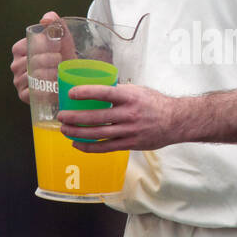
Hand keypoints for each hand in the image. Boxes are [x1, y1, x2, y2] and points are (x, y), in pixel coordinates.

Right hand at [11, 10, 63, 104]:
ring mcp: (18, 81)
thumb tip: (45, 20)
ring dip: (48, 75)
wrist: (70, 76)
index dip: (43, 47)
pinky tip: (54, 87)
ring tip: (59, 73)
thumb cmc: (63, 54)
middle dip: (48, 60)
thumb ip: (55, 22)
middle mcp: (16, 65)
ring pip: (31, 77)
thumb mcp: (62, 36)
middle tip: (60, 60)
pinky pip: (30, 93)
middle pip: (30, 62)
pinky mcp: (23, 95)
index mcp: (19, 49)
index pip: (26, 47)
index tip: (58, 48)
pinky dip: (43, 90)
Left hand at [58, 84, 181, 151]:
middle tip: (61, 116)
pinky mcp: (130, 144)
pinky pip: (105, 147)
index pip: (104, 93)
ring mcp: (129, 131)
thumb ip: (119, 91)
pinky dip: (89, 146)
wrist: (176, 121)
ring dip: (77, 132)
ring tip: (64, 130)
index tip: (71, 93)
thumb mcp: (138, 90)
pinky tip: (77, 144)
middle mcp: (128, 114)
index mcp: (130, 96)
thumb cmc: (155, 103)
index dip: (86, 92)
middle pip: (96, 117)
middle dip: (74, 117)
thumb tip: (97, 90)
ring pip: (97, 134)